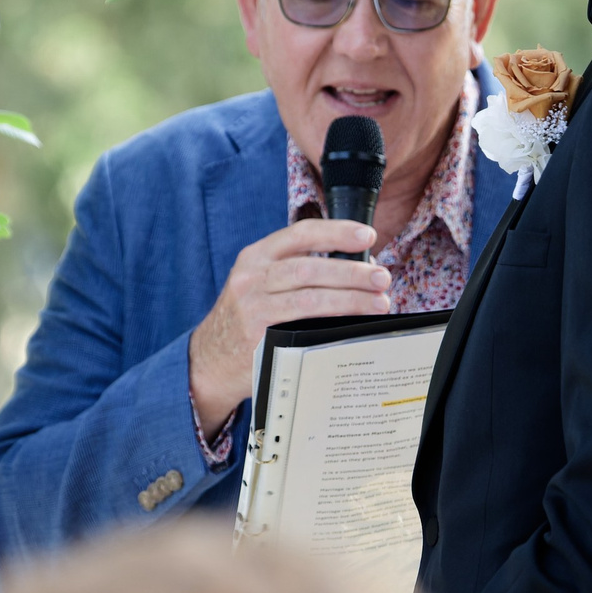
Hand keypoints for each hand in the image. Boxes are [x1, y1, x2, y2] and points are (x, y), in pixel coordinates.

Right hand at [188, 219, 389, 435]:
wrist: (209, 361)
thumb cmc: (246, 320)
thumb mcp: (260, 284)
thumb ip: (296, 272)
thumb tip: (357, 269)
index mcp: (256, 256)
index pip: (300, 233)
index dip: (336, 231)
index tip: (367, 236)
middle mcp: (250, 276)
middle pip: (309, 266)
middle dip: (352, 271)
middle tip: (382, 277)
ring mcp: (252, 306)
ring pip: (309, 297)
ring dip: (349, 298)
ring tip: (378, 302)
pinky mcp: (257, 336)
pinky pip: (301, 327)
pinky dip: (331, 324)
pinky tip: (354, 326)